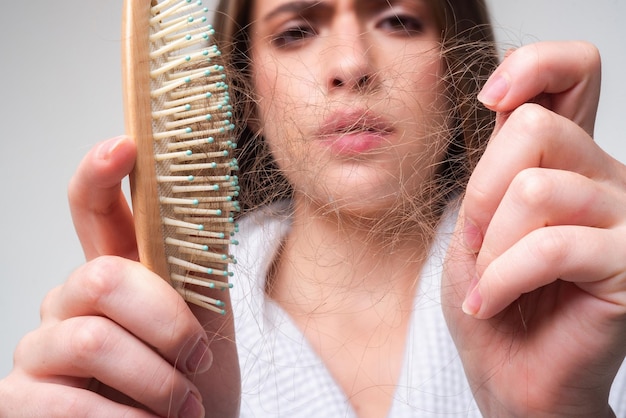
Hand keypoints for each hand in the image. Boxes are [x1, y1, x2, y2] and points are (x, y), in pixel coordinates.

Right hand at [0, 136, 239, 416]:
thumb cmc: (194, 375)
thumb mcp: (206, 315)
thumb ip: (195, 265)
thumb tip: (206, 202)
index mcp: (116, 271)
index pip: (94, 210)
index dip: (102, 175)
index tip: (125, 145)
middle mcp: (68, 301)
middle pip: (103, 278)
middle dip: (164, 321)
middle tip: (198, 358)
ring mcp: (39, 348)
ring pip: (91, 340)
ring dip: (154, 378)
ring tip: (184, 404)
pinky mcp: (19, 399)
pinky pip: (66, 402)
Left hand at [443, 41, 625, 415]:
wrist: (510, 378)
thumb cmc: (492, 303)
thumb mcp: (477, 227)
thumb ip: (497, 170)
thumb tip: (511, 109)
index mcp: (565, 162)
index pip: (574, 74)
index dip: (535, 65)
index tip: (492, 98)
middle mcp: (603, 178)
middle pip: (536, 128)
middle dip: (482, 194)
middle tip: (477, 246)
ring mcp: (622, 218)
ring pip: (535, 188)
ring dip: (491, 246)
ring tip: (487, 283)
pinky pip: (551, 245)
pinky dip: (502, 278)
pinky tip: (490, 303)